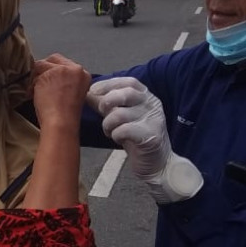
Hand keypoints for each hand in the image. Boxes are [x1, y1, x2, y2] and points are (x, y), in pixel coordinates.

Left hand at [31, 54, 90, 131]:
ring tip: (35, 92)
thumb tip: (51, 79)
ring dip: (36, 78)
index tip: (49, 82)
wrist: (62, 122)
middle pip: (54, 59)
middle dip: (44, 69)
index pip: (66, 64)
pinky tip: (32, 94)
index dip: (54, 72)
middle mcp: (75, 68)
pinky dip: (31, 83)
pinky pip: (34, 71)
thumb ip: (66, 82)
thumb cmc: (66, 115)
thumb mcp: (72, 94)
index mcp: (84, 75)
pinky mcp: (49, 72)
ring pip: (42, 64)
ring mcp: (62, 69)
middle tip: (38, 84)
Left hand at [87, 77, 202, 203]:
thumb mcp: (121, 118)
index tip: (93, 90)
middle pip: (126, 93)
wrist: (157, 164)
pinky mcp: (151, 136)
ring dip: (108, 124)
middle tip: (102, 113)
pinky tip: (118, 139)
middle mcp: (152, 104)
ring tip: (109, 131)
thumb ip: (107, 105)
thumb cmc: (136, 138)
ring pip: (120, 114)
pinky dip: (115, 134)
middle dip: (107, 102)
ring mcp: (154, 119)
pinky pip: (124, 130)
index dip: (109, 84)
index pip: (128, 82)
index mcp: (146, 97)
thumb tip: (88, 94)